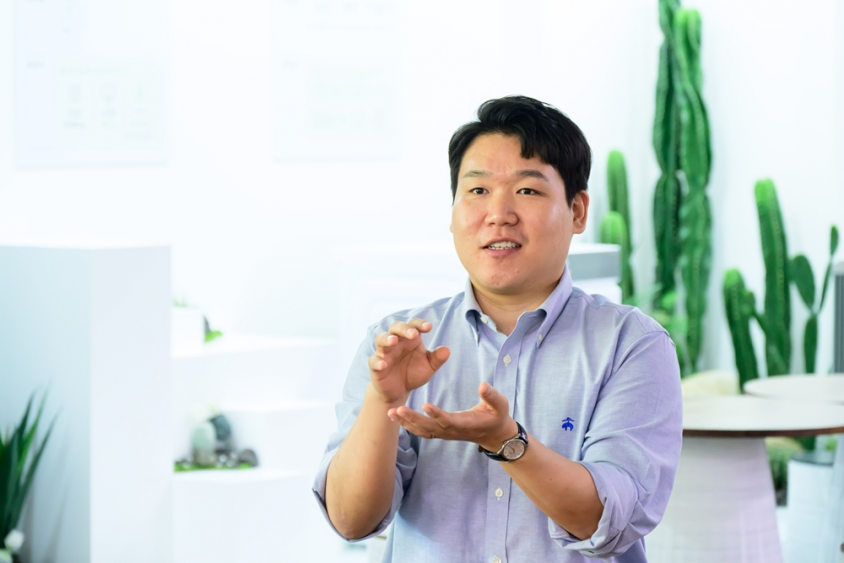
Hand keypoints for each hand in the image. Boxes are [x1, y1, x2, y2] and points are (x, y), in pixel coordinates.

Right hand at [368, 318, 449, 405]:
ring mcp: (384, 353)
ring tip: (394, 341)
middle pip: (395, 327)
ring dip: (386, 338)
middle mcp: (396, 342)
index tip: (429, 327)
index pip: (413, 325)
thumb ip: (437, 358)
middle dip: (404, 328)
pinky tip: (384, 364)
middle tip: (413, 334)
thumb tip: (447, 350)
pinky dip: (377, 361)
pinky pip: (373, 361)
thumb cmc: (413, 373)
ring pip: (380, 339)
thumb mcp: (428, 367)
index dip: (420, 324)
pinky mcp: (375, 366)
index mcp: (410, 339)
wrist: (399, 391)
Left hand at [387, 382, 517, 451]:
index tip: (425, 405)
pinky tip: (395, 417)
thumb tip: (483, 385)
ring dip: (406, 423)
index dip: (437, 414)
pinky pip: (421, 431)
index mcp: (465, 423)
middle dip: (413, 419)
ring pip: (422, 431)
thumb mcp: (500, 404)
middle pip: (429, 427)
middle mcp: (452, 431)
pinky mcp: (440, 432)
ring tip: (390, 413)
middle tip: (397, 409)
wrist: (494, 433)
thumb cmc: (497, 415)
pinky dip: (407, 425)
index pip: (449, 420)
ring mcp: (445, 433)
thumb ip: (491, 396)